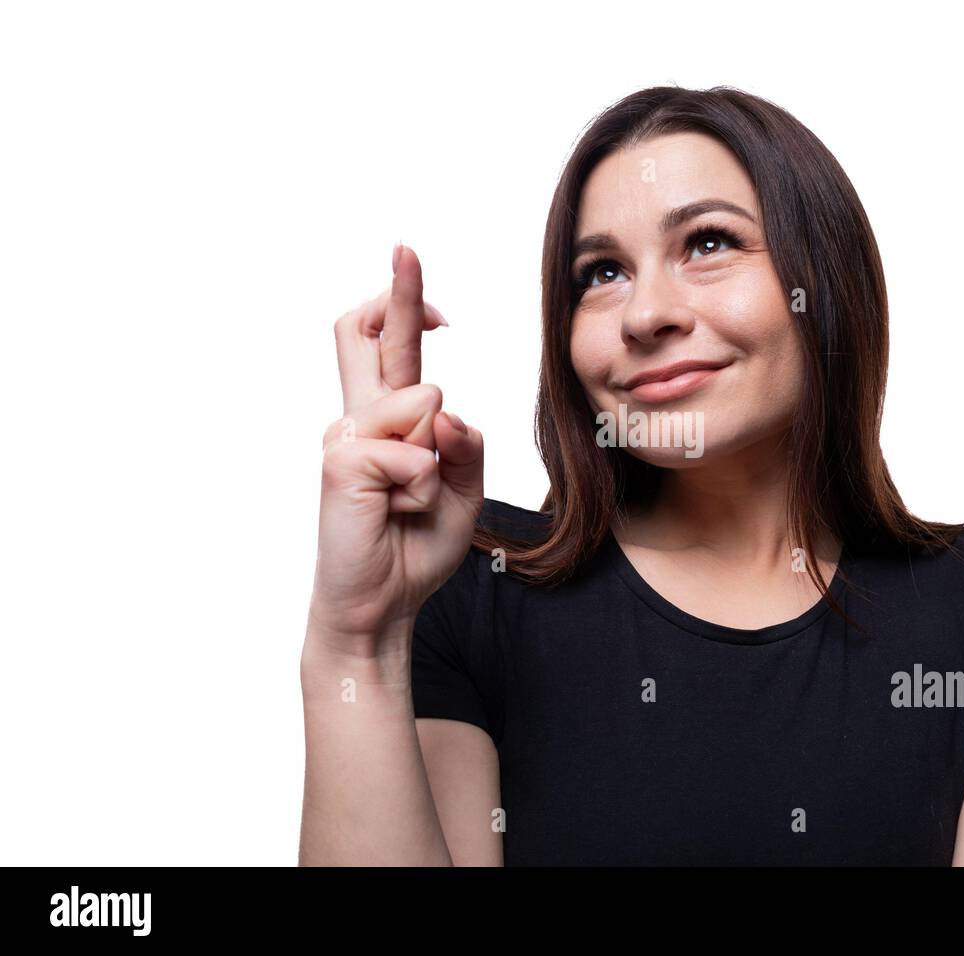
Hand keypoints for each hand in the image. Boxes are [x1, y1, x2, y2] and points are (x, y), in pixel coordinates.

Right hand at [308, 244, 483, 654]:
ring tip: (413, 498)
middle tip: (408, 249)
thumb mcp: (462, 489)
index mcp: (389, 418)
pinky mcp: (341, 465)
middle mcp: (360, 418)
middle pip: (362, 334)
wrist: (382, 604)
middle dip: (396, 292)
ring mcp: (346, 438)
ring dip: (437, 455)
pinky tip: (400, 508)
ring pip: (418, 401)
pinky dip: (422, 482)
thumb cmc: (416, 542)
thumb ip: (465, 446)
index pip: (388, 344)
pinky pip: (407, 450)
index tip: (410, 264)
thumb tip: (443, 408)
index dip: (402, 302)